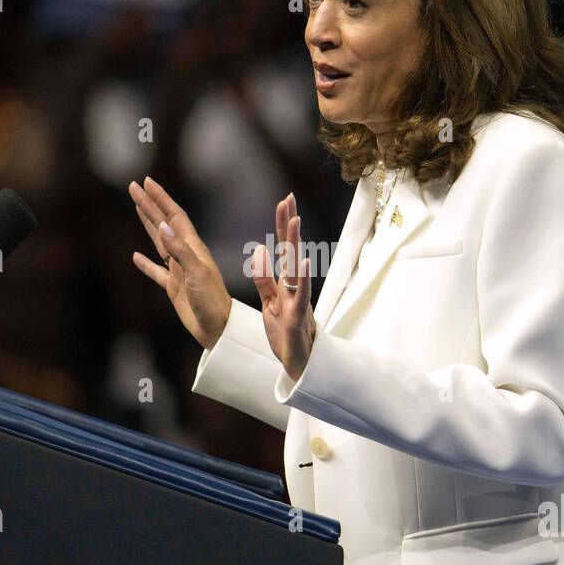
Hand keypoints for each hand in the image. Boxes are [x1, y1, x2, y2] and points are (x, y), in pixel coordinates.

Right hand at [129, 176, 231, 348]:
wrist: (219, 328)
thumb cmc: (212, 301)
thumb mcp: (196, 273)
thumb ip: (179, 250)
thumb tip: (161, 226)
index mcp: (193, 247)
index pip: (173, 216)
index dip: (160, 198)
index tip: (145, 182)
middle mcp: (186, 254)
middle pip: (163, 223)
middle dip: (149, 204)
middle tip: (134, 187)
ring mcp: (179, 270)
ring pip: (159, 242)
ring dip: (148, 224)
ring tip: (137, 208)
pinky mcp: (175, 287)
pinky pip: (157, 271)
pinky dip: (145, 263)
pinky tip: (136, 257)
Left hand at [252, 193, 315, 381]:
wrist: (299, 364)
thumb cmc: (286, 333)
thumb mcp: (269, 303)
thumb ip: (263, 278)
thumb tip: (259, 250)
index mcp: (284, 284)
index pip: (282, 248)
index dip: (282, 225)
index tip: (284, 201)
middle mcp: (293, 288)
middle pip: (290, 251)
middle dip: (288, 225)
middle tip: (288, 200)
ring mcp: (297, 301)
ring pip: (295, 269)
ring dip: (295, 244)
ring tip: (295, 222)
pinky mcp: (297, 318)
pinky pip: (300, 296)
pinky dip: (303, 279)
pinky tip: (304, 262)